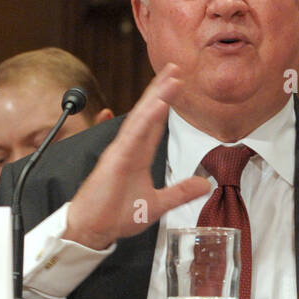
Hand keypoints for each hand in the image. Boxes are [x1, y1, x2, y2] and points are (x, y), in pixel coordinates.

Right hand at [65, 64, 211, 249]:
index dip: (165, 103)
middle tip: (176, 68)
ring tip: (171, 78)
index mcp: (137, 156)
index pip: (154, 124)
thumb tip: (205, 185)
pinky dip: (145, 120)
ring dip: (157, 97)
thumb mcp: (157, 205)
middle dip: (161, 90)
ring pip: (141, 118)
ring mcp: (120, 152)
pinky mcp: (115, 160)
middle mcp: (128, 149)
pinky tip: (157, 105)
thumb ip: (180, 193)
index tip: (177, 84)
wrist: (92, 230)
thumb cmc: (115, 216)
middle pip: (147, 113)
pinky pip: (133, 135)